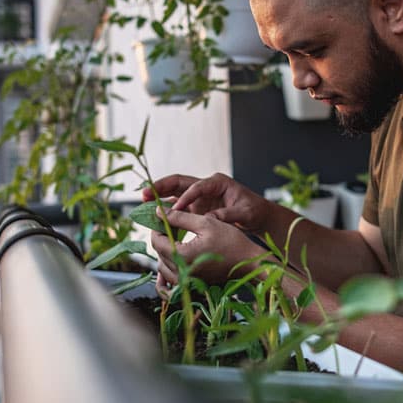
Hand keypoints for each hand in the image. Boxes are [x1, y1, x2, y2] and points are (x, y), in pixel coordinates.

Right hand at [144, 173, 269, 232]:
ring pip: (174, 193)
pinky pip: (177, 207)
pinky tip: (154, 217)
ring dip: (159, 197)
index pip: (196, 186)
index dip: (185, 198)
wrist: (258, 216)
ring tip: (143, 202)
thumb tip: (209, 220)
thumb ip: (228, 215)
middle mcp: (205, 186)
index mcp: (217, 182)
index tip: (174, 210)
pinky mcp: (195, 207)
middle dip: (161, 187)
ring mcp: (199, 197)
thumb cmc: (254, 210)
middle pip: (179, 183)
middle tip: (144, 193)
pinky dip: (166, 211)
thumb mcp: (245, 213)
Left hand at [151, 209, 261, 287]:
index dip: (157, 227)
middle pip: (159, 253)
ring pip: (163, 267)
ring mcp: (186, 281)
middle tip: (172, 225)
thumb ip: (179, 217)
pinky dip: (169, 272)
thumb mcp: (205, 223)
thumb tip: (159, 212)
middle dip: (163, 238)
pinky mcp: (192, 285)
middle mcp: (181, 272)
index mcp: (182, 256)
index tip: (164, 218)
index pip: (157, 241)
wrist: (248, 262)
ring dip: (166, 252)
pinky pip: (171, 281)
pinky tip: (174, 261)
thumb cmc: (232, 242)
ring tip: (177, 239)